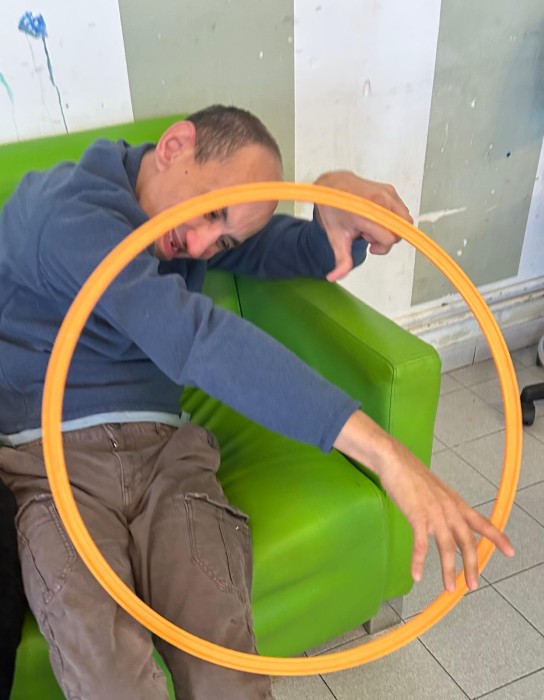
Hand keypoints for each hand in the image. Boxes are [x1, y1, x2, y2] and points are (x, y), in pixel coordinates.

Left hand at [314, 171, 411, 281]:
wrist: (333, 185)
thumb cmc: (334, 210)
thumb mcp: (335, 238)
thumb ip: (341, 260)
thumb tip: (334, 278)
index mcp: (366, 214)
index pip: (389, 238)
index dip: (381, 247)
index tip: (369, 244)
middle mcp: (379, 201)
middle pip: (400, 230)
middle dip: (387, 238)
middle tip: (368, 233)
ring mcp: (387, 194)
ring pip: (404, 222)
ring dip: (391, 228)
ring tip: (371, 224)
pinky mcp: (391, 190)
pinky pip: (402, 212)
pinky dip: (392, 219)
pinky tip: (375, 217)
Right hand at [334, 411, 514, 591]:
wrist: (394, 460)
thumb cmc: (411, 474)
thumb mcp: (435, 490)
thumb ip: (443, 506)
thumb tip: (446, 520)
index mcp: (455, 502)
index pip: (482, 522)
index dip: (497, 537)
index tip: (510, 551)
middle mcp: (449, 509)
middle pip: (467, 542)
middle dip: (472, 565)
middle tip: (473, 585)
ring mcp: (434, 513)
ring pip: (447, 547)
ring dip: (448, 570)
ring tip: (449, 587)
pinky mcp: (417, 516)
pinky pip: (420, 544)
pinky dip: (419, 561)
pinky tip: (417, 575)